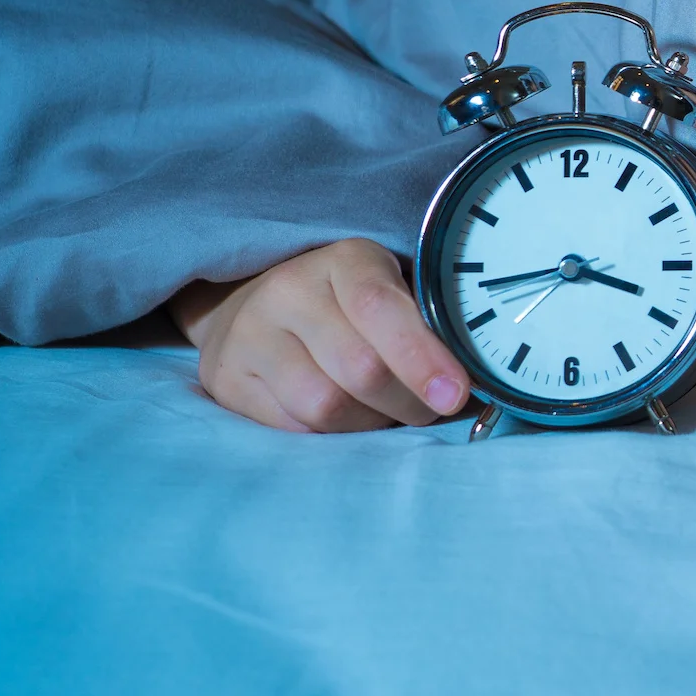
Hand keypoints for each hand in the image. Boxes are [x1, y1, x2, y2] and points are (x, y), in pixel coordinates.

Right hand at [167, 238, 471, 432]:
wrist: (253, 306)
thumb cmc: (349, 306)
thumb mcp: (392, 292)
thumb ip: (428, 325)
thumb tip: (470, 389)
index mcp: (345, 260)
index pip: (382, 307)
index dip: (422, 356)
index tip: (455, 395)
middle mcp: (289, 289)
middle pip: (360, 369)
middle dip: (409, 401)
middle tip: (430, 407)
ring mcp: (249, 334)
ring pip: (326, 406)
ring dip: (370, 423)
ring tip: (384, 411)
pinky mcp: (224, 378)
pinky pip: (293, 428)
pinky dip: (331, 435)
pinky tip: (344, 417)